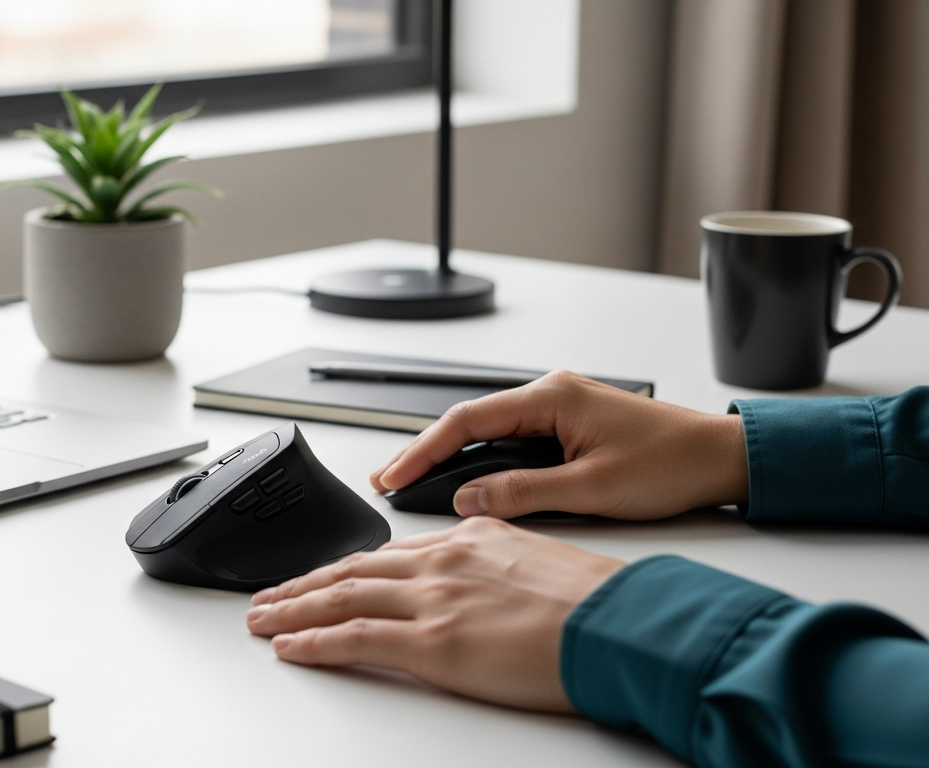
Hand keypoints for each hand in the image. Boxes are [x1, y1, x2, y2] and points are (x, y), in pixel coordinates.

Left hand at [247, 517, 623, 711]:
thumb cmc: (597, 603)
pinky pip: (354, 638)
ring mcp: (433, 600)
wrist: (622, 625)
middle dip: (303, 583)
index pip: (389, 553)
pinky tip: (289, 646)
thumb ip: (495, 566)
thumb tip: (480, 586)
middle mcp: (443, 561)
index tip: (323, 576)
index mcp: (471, 538)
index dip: (347, 566)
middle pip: (353, 569)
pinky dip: (313, 641)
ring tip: (261, 619)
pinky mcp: (432, 642)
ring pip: (341, 597)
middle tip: (269, 595)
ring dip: (292, 608)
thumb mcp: (539, 563)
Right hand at [370, 370, 748, 519]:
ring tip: (416, 482)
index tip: (393, 475)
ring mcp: (559, 408)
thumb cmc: (673, 464)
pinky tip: (465, 479)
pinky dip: (481, 458)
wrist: (723, 458)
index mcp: (552, 396)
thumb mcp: (592, 490)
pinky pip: (510, 438)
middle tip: (389, 480)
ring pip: (488, 430)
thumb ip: (524, 494)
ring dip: (451, 455)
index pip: (467, 420)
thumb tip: (470, 499)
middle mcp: (551, 393)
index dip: (422, 449)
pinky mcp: (568, 426)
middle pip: (469, 420)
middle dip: (425, 451)